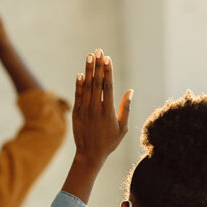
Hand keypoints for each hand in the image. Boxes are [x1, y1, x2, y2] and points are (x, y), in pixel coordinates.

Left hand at [72, 49, 132, 169]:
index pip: (107, 86)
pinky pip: (78, 96)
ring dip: (88, 70)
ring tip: (89, 56)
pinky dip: (79, 84)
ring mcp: (84, 111)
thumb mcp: (122, 128)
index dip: (107, 71)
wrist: (89, 155)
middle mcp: (95, 109)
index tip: (108, 58)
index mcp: (108, 112)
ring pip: (86, 87)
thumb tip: (130, 91)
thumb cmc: (109, 142)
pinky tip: (80, 74)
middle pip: (96, 83)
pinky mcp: (76, 114)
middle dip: (98, 66)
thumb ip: (125, 108)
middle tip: (98, 51)